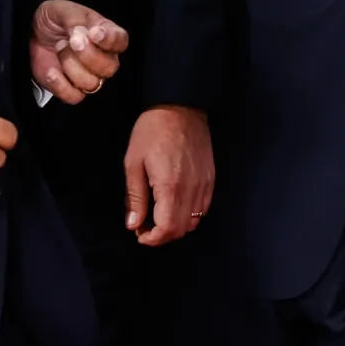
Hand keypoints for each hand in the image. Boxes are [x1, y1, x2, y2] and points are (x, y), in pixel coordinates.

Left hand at [29, 0, 127, 104]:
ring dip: (71, 67)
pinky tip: (51, 71)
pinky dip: (61, 85)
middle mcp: (102, 57)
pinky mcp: (71, 89)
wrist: (33, 32)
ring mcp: (88, 75)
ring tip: (59, 48)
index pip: (120, 41)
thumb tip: (83, 34)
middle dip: (89, 56)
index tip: (94, 33)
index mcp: (105, 34)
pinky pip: (75, 97)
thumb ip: (75, 19)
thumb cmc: (54, 19)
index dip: (111, 40)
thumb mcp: (63, 10)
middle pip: (110, 67)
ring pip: (92, 83)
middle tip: (72, 41)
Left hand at [123, 105, 213, 245]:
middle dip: (161, 235)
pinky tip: (174, 204)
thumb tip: (133, 224)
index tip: (139, 233)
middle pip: (181, 230)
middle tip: (144, 226)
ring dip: (175, 226)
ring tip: (158, 216)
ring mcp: (204, 183)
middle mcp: (191, 188)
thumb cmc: (152, 131)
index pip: (166, 229)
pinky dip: (188, 214)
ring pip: (194, 221)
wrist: (180, 106)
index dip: (152, 238)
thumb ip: (135, 197)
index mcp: (170, 186)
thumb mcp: (133, 163)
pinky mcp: (210, 177)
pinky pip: (203, 207)